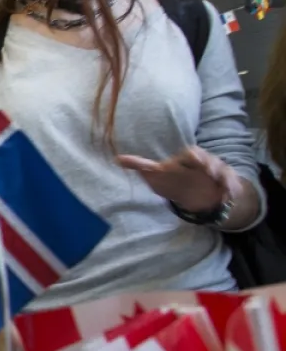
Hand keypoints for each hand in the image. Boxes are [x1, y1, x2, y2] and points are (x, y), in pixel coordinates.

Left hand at [118, 146, 238, 212]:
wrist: (197, 193)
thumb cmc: (173, 180)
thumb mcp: (156, 175)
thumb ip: (140, 166)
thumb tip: (118, 159)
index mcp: (187, 159)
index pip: (191, 154)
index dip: (193, 157)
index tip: (194, 159)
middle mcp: (204, 163)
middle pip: (209, 160)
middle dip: (210, 164)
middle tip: (210, 171)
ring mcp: (216, 172)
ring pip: (222, 171)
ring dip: (222, 177)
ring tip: (222, 186)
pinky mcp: (226, 183)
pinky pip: (232, 184)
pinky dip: (231, 189)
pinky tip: (229, 196)